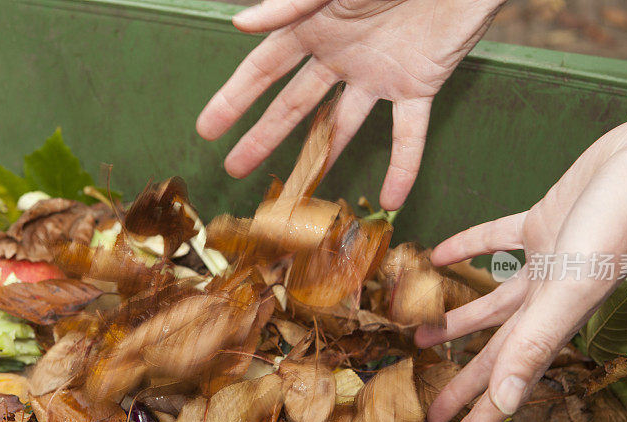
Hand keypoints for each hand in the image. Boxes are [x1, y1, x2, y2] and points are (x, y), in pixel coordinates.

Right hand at [196, 0, 503, 209]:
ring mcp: (377, 75)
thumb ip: (291, 3)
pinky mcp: (418, 86)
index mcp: (314, 26)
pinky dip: (405, 166)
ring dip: (320, 159)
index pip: (264, 70)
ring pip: (342, 126)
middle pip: (294, 105)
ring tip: (297, 192)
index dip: (234, 99)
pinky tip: (393, 197)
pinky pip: (410, 134)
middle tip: (235, 169)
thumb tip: (240, 24)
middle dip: (263, 137)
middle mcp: (340, 55)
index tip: (207, 129)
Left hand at [415, 98, 626, 421]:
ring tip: (419, 337)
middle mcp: (546, 300)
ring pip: (491, 302)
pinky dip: (467, 249)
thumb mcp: (567, 291)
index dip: (478, 421)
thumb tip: (503, 401)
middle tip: (430, 410)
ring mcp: (544, 263)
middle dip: (463, 384)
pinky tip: (439, 254)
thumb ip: (535, 344)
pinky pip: (494, 242)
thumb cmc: (613, 229)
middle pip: (494, 353)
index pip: (507, 385)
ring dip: (456, 320)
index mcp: (552, 325)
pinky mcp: (540, 224)